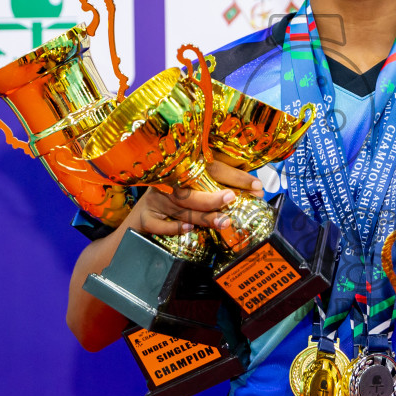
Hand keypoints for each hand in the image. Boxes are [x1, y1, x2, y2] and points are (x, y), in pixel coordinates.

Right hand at [124, 161, 263, 236]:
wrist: (139, 218)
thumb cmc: (174, 201)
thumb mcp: (193, 190)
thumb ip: (218, 188)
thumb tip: (255, 193)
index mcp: (183, 169)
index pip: (212, 167)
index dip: (235, 176)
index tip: (257, 186)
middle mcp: (168, 182)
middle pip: (192, 188)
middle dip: (214, 197)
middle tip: (232, 200)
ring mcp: (155, 199)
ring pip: (180, 207)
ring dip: (202, 215)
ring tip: (222, 221)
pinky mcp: (146, 217)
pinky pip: (159, 223)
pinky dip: (174, 226)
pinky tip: (188, 228)